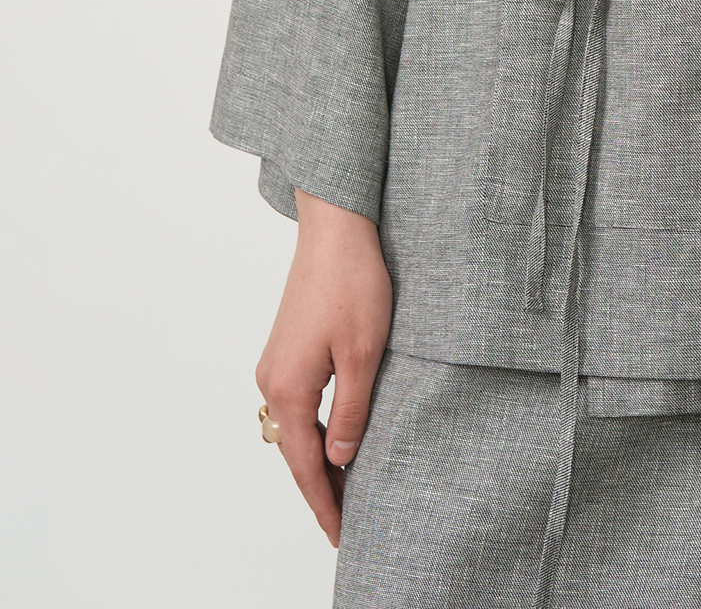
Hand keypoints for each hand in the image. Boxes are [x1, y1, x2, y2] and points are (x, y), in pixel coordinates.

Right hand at [254, 189, 392, 545]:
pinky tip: (333, 437)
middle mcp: (271, 380)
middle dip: (320, 487)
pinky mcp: (284, 347)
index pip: (306, 465)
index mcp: (289, 388)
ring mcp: (273, 363)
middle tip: (347, 521)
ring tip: (345, 486)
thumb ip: (351, 413)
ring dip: (316, 458)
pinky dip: (313, 429)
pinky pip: (295, 404)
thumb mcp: (364, 354)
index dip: (325, 503)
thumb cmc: (353, 284)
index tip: (340, 535)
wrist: (334, 230)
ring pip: (294, 427)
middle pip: (295, 451)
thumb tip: (339, 460)